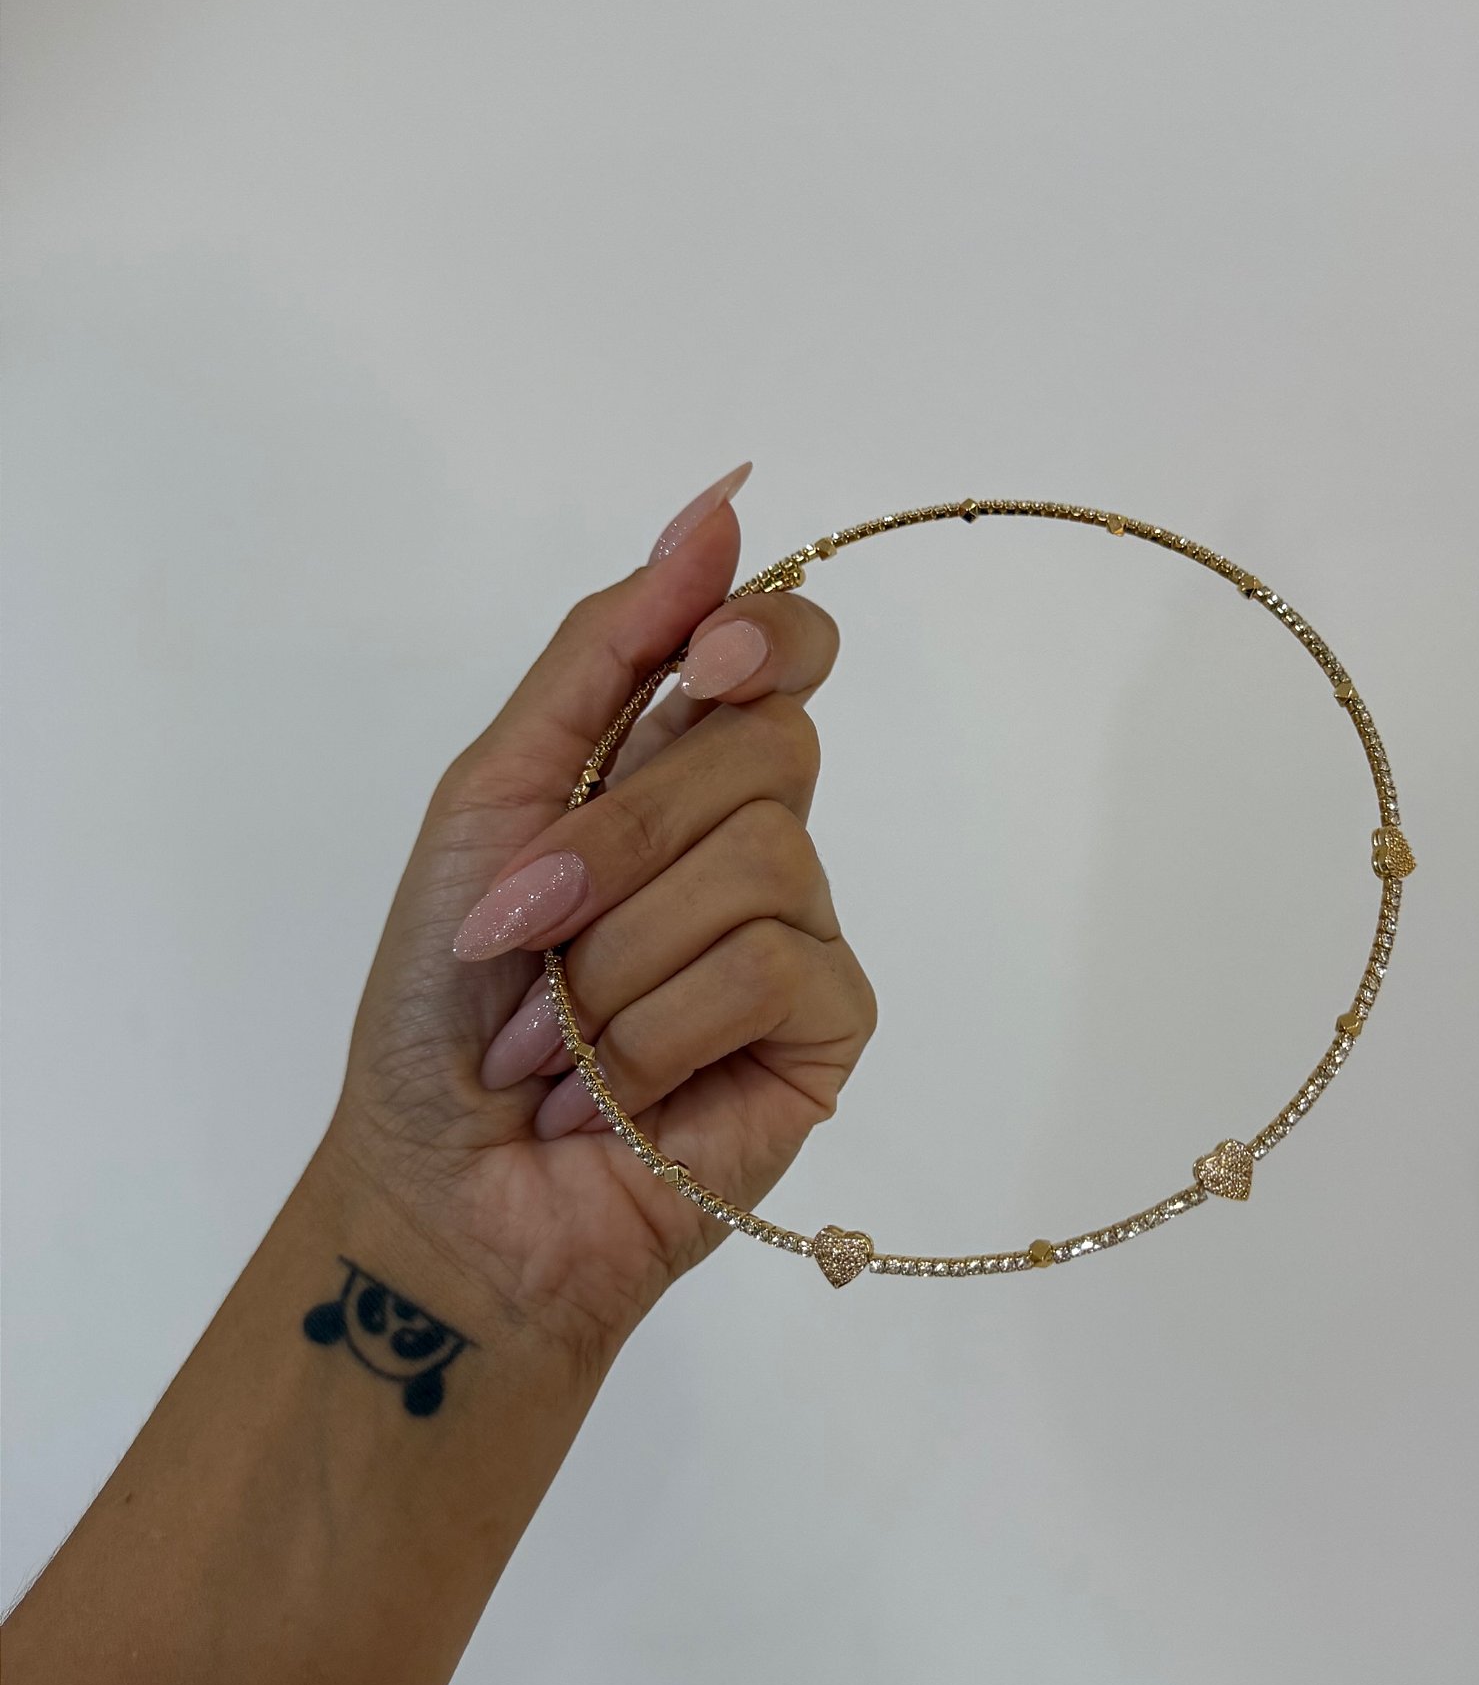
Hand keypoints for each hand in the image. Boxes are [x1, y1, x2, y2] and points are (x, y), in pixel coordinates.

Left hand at [311, 465, 876, 1372]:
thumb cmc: (443, 998)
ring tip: (557, 1040)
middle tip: (526, 927)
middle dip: (619, 835)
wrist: (444, 1183)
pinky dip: (662, 1026)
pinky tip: (619, 1090)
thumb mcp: (494, 792)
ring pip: (763, 856)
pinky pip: (776, 963)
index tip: (705, 664)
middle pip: (768, 742)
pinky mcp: (830, 1026)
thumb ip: (606, 648)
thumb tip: (720, 501)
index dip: (768, 633)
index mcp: (674, 766)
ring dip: (616, 956)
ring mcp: (801, 930)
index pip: (787, 647)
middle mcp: (753, 836)